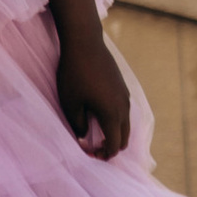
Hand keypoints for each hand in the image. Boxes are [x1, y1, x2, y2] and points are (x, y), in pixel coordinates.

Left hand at [56, 27, 133, 159]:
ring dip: (115, 133)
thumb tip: (85, 137)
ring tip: (97, 133)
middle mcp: (123, 107)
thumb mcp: (71, 104)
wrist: (85, 42)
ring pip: (125, 124)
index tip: (90, 154)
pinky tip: (100, 114)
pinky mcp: (122, 85)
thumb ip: (78, 125)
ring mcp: (125, 95)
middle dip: (111, 147)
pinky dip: (116, 120)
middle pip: (124, 137)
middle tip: (94, 148)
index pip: (115, 145)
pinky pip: (123, 110)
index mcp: (112, 114)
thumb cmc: (74, 73)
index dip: (104, 154)